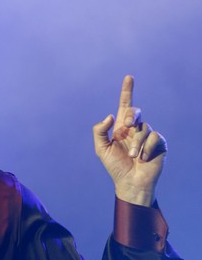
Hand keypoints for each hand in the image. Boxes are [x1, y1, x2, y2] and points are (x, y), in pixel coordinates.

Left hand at [92, 75, 166, 205]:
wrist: (130, 182)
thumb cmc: (115, 167)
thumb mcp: (101, 149)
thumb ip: (100, 131)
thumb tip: (110, 116)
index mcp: (121, 128)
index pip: (124, 106)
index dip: (127, 91)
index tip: (128, 77)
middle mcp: (135, 129)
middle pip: (135, 112)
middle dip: (131, 115)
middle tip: (126, 125)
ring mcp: (148, 136)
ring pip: (144, 128)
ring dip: (137, 143)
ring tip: (134, 156)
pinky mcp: (159, 143)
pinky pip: (155, 137)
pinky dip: (147, 148)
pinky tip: (143, 158)